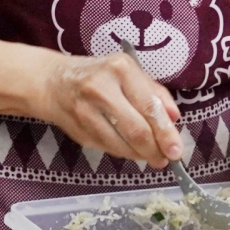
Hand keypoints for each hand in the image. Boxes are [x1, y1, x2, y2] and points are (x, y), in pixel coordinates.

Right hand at [34, 52, 181, 167]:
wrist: (54, 82)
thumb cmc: (101, 77)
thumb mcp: (131, 74)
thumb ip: (156, 94)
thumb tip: (174, 118)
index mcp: (121, 69)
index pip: (149, 107)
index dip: (165, 133)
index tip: (176, 150)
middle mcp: (101, 88)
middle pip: (136, 130)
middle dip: (155, 150)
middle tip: (164, 159)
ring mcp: (86, 110)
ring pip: (122, 144)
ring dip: (140, 155)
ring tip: (150, 156)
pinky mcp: (79, 129)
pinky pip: (108, 148)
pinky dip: (124, 153)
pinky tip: (130, 149)